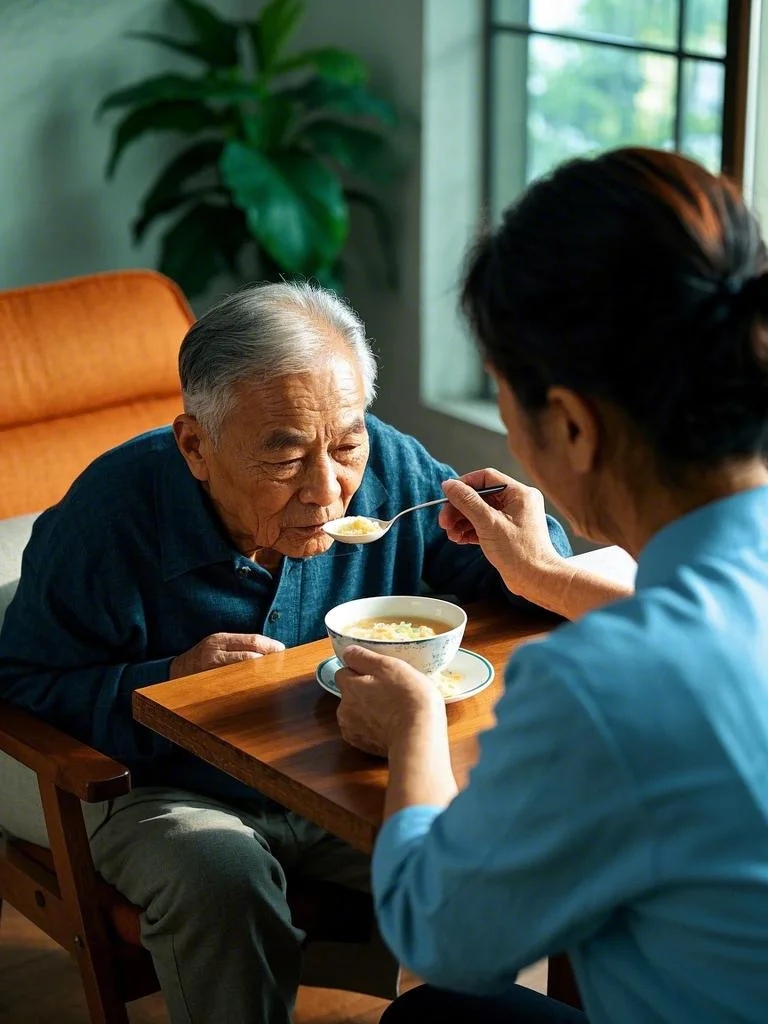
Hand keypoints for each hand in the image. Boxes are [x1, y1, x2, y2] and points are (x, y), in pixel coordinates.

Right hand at [169, 632, 284, 678]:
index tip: (282, 650)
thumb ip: (238, 647)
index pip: (251, 640)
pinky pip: (232, 683)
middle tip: (281, 665)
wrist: (175, 672)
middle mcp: (216, 651)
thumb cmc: (202, 659)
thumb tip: (267, 652)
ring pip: (243, 669)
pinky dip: (246, 684)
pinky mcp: (208, 683)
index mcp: (220, 639)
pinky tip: (256, 687)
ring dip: (260, 672)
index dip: (269, 645)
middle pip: (250, 654)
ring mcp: (211, 668)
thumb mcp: (218, 646)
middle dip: (268, 659)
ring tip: (273, 675)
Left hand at [335, 646, 446, 756]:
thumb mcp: (389, 665)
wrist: (419, 734)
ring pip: (356, 713)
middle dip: (363, 692)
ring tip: (391, 709)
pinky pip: (364, 731)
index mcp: (349, 687)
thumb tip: (347, 651)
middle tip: (388, 691)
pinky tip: (390, 725)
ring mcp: (352, 731)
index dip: (359, 670)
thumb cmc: (407, 695)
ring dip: (367, 710)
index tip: (377, 673)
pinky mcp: (363, 747)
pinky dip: (373, 727)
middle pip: (349, 694)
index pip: (343, 672)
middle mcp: (344, 710)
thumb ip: (363, 657)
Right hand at [438, 468, 562, 600]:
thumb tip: (450, 485)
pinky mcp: (507, 533)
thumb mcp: (488, 523)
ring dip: (462, 521)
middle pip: (480, 496)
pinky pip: (484, 524)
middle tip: (445, 521)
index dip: (464, 485)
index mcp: (519, 494)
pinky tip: (459, 538)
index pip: (486, 478)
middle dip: (460, 509)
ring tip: (451, 533)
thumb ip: (467, 502)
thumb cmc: (521, 554)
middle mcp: (518, 503)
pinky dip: (471, 530)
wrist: (536, 580)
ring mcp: (513, 518)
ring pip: (480, 512)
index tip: (448, 494)